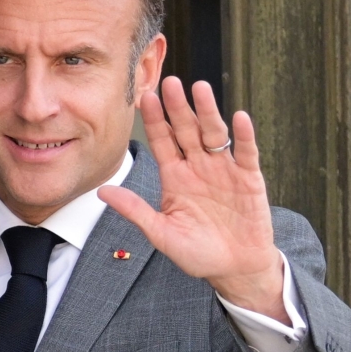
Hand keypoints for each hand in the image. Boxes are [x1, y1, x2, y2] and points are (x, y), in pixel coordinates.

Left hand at [98, 76, 287, 322]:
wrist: (235, 269)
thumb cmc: (197, 253)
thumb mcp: (161, 234)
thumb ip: (135, 210)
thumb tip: (101, 191)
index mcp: (175, 177)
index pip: (162, 141)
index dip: (154, 120)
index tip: (144, 98)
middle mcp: (198, 167)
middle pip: (186, 130)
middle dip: (178, 107)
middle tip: (169, 82)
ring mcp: (224, 170)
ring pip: (214, 134)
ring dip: (207, 112)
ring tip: (200, 88)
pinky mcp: (249, 178)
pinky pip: (246, 153)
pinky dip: (243, 136)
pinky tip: (239, 117)